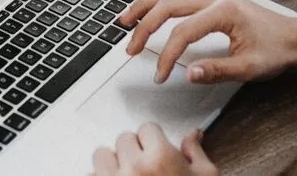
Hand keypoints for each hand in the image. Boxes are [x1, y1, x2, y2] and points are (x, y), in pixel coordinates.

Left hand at [92, 124, 216, 175]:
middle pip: (123, 139)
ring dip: (113, 164)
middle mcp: (134, 168)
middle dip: (135, 150)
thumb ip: (195, 155)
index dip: (155, 140)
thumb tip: (193, 136)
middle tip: (147, 168)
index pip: (147, 128)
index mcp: (161, 158)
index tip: (157, 150)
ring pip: (102, 155)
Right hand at [120, 0, 296, 83]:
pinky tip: (148, 10)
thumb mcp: (249, 68)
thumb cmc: (277, 50)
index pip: (182, 32)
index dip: (167, 55)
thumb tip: (188, 73)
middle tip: (130, 48)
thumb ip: (217, 70)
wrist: (296, 37)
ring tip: (125, 20)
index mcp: (224, 11)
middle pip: (168, 4)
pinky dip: (158, 0)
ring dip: (145, 5)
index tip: (160, 74)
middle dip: (144, 26)